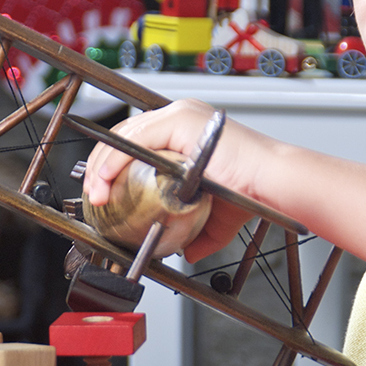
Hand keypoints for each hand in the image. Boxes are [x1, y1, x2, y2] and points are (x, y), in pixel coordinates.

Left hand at [83, 98, 271, 261]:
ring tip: (97, 194)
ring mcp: (181, 115)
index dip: (113, 163)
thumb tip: (188, 250)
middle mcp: (181, 115)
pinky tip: (107, 183)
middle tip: (94, 195)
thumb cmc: (253, 190)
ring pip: (125, 134)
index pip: (136, 138)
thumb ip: (200, 232)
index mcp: (186, 128)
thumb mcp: (216, 214)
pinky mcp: (181, 121)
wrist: (271, 185)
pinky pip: (135, 140)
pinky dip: (115, 162)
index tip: (103, 189)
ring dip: (102, 166)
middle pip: (125, 133)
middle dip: (101, 165)